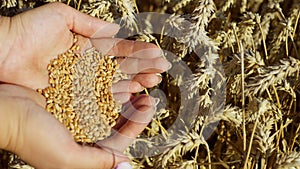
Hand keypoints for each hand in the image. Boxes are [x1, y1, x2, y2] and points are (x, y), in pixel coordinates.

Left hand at [0, 2, 169, 101]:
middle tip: (160, 71)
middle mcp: (87, 67)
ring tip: (152, 81)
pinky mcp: (72, 97)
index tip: (156, 55)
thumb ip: (89, 24)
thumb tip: (114, 28)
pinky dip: (115, 95)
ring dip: (134, 81)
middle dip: (142, 69)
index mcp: (87, 48)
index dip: (138, 53)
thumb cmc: (27, 30)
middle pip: (120, 69)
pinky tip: (131, 94)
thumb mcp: (61, 16)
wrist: (2, 51)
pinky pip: (98, 96)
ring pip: (113, 83)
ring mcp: (81, 83)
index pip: (119, 51)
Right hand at [0, 84, 155, 167]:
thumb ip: (97, 162)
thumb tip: (124, 165)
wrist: (3, 111)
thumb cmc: (31, 137)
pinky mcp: (69, 96)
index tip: (149, 106)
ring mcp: (77, 112)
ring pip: (109, 103)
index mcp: (86, 149)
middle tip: (147, 93)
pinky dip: (107, 83)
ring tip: (137, 81)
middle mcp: (84, 131)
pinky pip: (95, 89)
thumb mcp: (66, 157)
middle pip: (118, 120)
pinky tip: (115, 76)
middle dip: (135, 107)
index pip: (120, 138)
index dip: (138, 123)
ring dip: (125, 92)